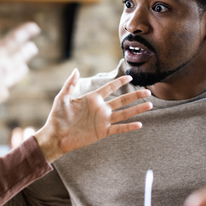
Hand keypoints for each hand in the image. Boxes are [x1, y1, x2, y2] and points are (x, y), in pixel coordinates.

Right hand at [0, 16, 38, 127]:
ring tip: (24, 65)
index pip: (15, 39)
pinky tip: (6, 85)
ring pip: (21, 71)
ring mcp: (5, 81)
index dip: (26, 32)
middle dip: (28, 50)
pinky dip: (9, 82)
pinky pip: (9, 86)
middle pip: (22, 55)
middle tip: (32, 47)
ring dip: (23, 65)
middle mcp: (4, 67)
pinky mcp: (2, 94)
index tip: (35, 27)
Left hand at [33, 70, 152, 161]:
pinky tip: (139, 124)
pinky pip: (118, 128)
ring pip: (124, 113)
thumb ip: (70, 84)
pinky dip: (129, 127)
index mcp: (92, 99)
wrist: (56, 136)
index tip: (130, 77)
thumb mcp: (62, 98)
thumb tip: (76, 69)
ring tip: (149, 104)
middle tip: (148, 91)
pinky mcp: (102, 132)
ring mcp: (103, 120)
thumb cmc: (57, 117)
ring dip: (137, 109)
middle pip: (122, 100)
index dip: (119, 82)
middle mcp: (101, 108)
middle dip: (135, 95)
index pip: (109, 88)